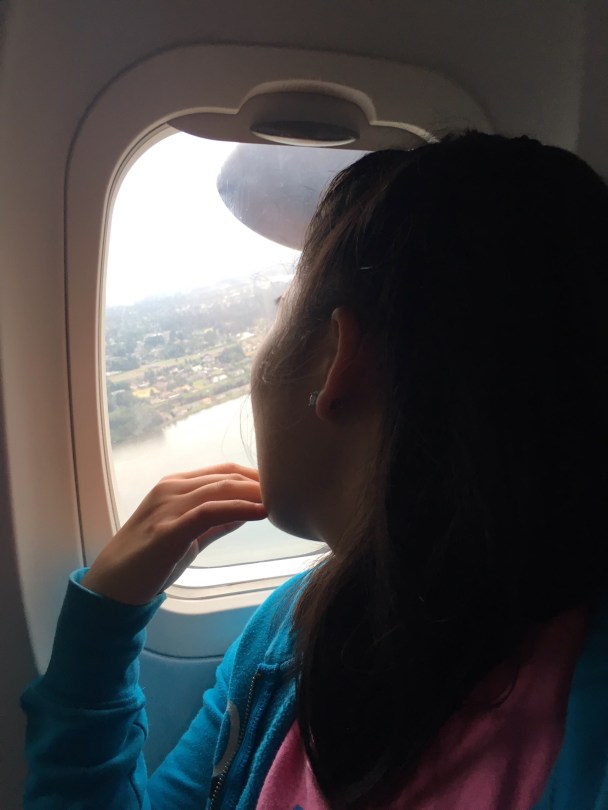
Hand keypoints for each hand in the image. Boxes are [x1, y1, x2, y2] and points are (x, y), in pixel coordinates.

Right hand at [81, 463, 266, 604]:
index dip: (254, 475)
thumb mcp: (188, 535)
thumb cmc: (149, 561)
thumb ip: (216, 521)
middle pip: (227, 476)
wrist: (112, 587)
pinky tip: (262, 513)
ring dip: (256, 493)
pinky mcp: (169, 529)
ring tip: (283, 500)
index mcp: (175, 485)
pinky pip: (210, 511)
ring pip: (221, 489)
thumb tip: (249, 510)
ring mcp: (168, 506)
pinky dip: (240, 508)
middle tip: (291, 491)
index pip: (224, 471)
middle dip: (261, 482)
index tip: (281, 486)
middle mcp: (172, 488)